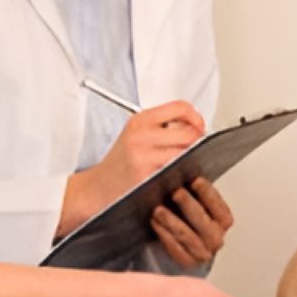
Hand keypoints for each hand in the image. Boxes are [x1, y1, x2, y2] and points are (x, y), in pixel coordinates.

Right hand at [62, 101, 205, 233]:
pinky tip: (176, 177)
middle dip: (198, 142)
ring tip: (185, 164)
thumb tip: (195, 126)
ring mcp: (144, 156)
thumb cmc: (119, 164)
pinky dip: (182, 174)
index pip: (180, 107)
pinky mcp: (147, 175)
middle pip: (189, 133)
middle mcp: (142, 135)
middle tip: (197, 150)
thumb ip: (162, 127)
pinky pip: (177, 172)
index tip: (199, 127)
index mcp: (140, 120)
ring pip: (186, 153)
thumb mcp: (135, 135)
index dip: (196, 117)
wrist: (97, 188)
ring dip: (192, 160)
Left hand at [152, 178, 234, 267]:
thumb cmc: (179, 211)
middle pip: (207, 226)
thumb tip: (183, 160)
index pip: (222, 210)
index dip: (209, 195)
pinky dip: (166, 237)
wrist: (168, 234)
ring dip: (174, 223)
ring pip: (192, 240)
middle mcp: (215, 238)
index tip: (195, 180)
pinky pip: (178, 252)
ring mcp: (202, 252)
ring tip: (158, 209)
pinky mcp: (186, 261)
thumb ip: (189, 182)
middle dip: (191, 207)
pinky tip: (156, 223)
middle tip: (176, 192)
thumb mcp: (188, 194)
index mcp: (222, 221)